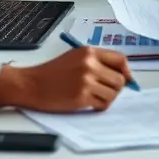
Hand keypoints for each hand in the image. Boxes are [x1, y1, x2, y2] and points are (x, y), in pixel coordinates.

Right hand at [0, 47, 132, 111]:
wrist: (31, 84)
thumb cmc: (52, 72)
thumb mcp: (76, 57)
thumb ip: (97, 61)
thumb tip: (120, 74)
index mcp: (89, 52)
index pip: (120, 59)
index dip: (127, 71)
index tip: (127, 79)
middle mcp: (90, 64)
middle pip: (120, 79)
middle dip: (116, 88)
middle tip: (105, 91)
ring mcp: (86, 80)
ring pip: (114, 93)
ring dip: (107, 98)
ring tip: (94, 97)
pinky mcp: (81, 96)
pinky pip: (103, 104)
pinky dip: (99, 106)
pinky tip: (89, 102)